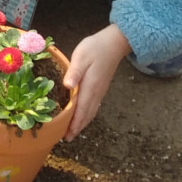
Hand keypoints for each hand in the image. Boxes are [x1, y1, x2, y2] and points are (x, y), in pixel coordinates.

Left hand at [61, 24, 131, 139]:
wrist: (114, 43)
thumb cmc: (95, 48)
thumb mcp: (81, 56)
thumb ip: (74, 72)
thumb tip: (67, 86)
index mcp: (90, 86)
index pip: (81, 110)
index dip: (74, 124)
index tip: (67, 135)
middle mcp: (97, 92)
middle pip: (87, 114)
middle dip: (77, 127)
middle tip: (67, 139)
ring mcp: (100, 91)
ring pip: (91, 111)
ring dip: (82, 122)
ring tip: (73, 132)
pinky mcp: (101, 87)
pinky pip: (94, 106)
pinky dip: (87, 114)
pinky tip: (83, 116)